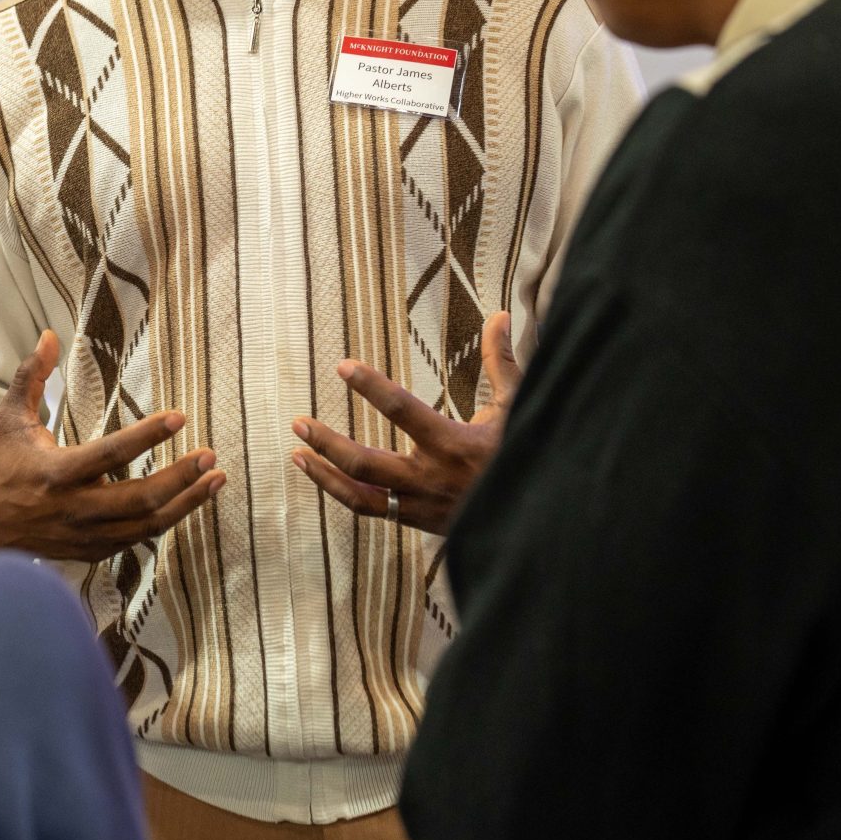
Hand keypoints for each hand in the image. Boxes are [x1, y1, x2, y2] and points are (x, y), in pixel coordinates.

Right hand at [0, 330, 225, 562]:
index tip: (180, 417)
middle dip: (181, 478)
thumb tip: (50, 335)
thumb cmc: (1, 465)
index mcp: (57, 473)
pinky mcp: (94, 551)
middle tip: (210, 456)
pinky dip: (168, 519)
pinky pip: (140, 538)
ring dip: (187, 503)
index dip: (147, 435)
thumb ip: (32, 376)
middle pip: (140, 498)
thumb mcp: (9, 417)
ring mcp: (88, 535)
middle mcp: (76, 508)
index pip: (111, 453)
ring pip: (148, 524)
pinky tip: (190, 500)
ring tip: (216, 480)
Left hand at [290, 311, 520, 534]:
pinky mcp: (418, 523)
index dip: (371, 387)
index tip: (343, 367)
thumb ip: (499, 362)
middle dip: (327, 443)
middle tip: (298, 423)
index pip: (403, 410)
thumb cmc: (526, 455)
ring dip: (325, 475)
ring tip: (297, 455)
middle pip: (365, 464)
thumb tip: (498, 316)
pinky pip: (372, 511)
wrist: (543, 521)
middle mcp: (432, 478)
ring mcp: (421, 506)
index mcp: (454, 444)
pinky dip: (344, 494)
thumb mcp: (517, 407)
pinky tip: (325, 477)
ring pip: (360, 497)